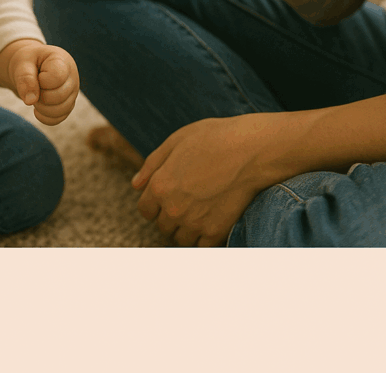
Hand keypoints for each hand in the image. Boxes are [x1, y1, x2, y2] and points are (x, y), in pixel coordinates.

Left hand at [4, 42, 79, 125]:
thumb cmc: (27, 62)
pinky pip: (58, 119)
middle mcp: (72, 77)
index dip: (42, 81)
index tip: (36, 74)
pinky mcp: (68, 105)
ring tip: (35, 96)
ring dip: (42, 108)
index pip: (57, 77)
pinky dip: (44, 117)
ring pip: (61, 111)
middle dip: (40, 96)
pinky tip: (37, 108)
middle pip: (59, 96)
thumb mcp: (22, 64)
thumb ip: (25, 78)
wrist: (30, 66)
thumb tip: (30, 101)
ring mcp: (72, 92)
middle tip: (33, 87)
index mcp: (62, 61)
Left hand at [131, 114, 278, 246]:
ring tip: (199, 209)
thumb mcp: (175, 141)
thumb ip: (152, 165)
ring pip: (181, 238)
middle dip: (170, 214)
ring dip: (186, 228)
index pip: (145, 209)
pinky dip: (204, 236)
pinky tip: (212, 219)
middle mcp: (173, 209)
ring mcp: (194, 223)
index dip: (154, 201)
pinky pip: (202, 245)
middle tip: (187, 199)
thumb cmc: (212, 139)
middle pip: (163, 226)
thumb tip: (136, 185)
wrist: (249, 150)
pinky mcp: (216, 231)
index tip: (167, 195)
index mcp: (160, 186)